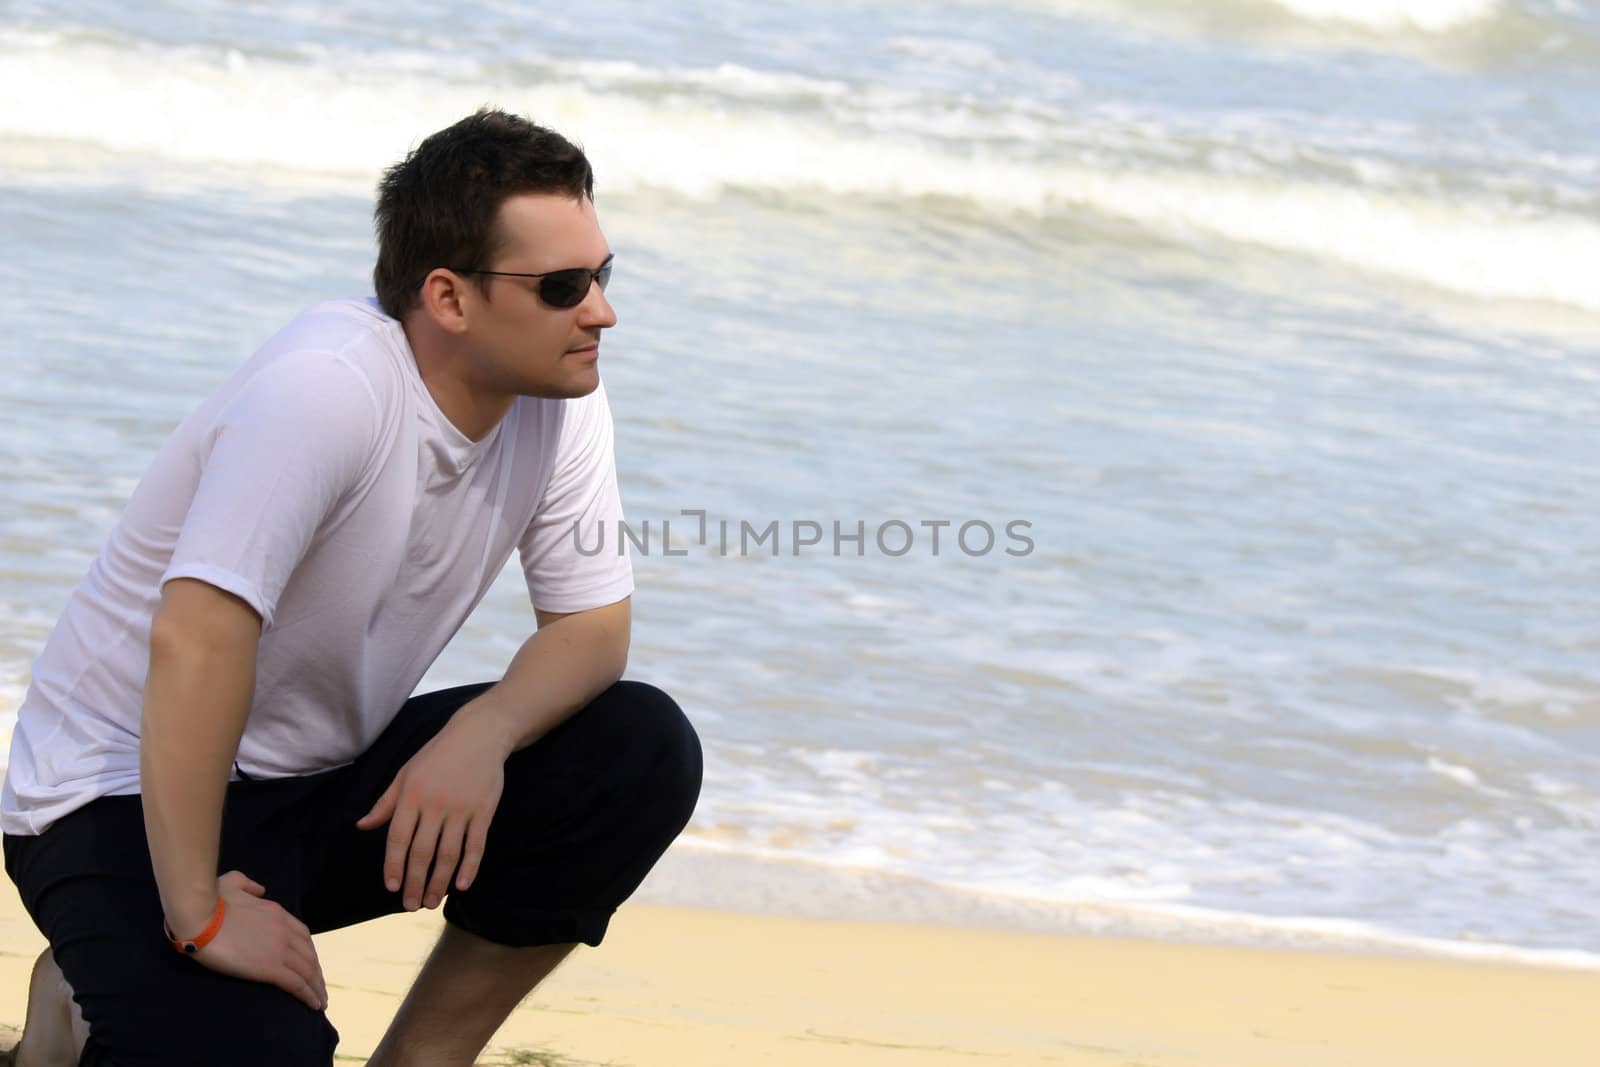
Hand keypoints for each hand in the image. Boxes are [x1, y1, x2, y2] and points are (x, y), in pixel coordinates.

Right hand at [184, 870, 327, 1011]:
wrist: (200, 917)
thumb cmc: (210, 901)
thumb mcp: (232, 883)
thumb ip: (249, 884)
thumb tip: (260, 890)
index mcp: (277, 913)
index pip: (302, 935)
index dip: (309, 951)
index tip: (311, 963)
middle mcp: (284, 931)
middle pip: (309, 954)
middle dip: (316, 971)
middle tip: (319, 986)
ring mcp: (279, 950)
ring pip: (307, 971)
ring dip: (317, 987)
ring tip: (321, 1001)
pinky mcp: (269, 968)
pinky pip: (296, 983)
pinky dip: (309, 995)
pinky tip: (314, 1005)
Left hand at [355, 709, 508, 911]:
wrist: (479, 734)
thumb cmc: (438, 754)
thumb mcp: (406, 773)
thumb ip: (386, 803)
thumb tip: (362, 826)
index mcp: (411, 795)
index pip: (398, 839)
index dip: (394, 866)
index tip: (392, 887)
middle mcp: (435, 805)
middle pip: (422, 853)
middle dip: (414, 883)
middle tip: (411, 905)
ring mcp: (461, 809)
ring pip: (448, 854)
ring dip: (439, 882)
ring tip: (431, 902)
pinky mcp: (484, 811)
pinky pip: (476, 846)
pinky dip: (469, 868)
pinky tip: (462, 886)